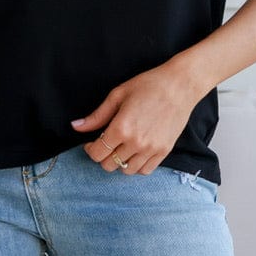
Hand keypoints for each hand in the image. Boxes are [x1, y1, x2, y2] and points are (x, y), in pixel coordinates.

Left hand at [70, 61, 202, 174]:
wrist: (179, 86)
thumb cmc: (148, 85)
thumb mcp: (118, 95)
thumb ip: (97, 115)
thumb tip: (76, 126)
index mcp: (121, 127)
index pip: (97, 153)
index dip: (90, 149)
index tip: (91, 143)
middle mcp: (136, 142)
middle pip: (109, 164)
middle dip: (103, 156)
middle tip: (106, 143)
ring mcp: (151, 149)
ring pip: (126, 170)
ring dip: (119, 162)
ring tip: (121, 147)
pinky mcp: (164, 151)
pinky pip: (145, 170)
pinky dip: (136, 165)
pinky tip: (135, 152)